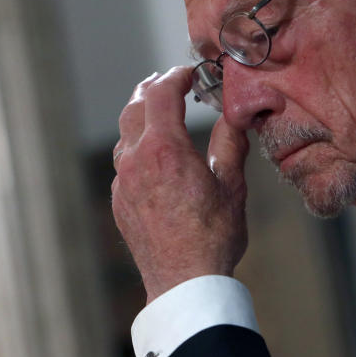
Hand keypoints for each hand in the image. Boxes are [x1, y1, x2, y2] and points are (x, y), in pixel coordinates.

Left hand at [111, 66, 249, 303]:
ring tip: (158, 111)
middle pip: (135, 106)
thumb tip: (236, 113)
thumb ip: (230, 142)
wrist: (185, 283)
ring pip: (124, 134)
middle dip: (152, 88)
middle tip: (168, 81)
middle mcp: (136, 160)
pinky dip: (136, 147)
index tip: (191, 73)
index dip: (177, 76)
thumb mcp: (232, 184)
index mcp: (165, 149)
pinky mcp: (119, 202)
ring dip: (140, 116)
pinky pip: (123, 163)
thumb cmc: (214, 237)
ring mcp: (122, 182)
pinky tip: (152, 154)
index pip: (162, 93)